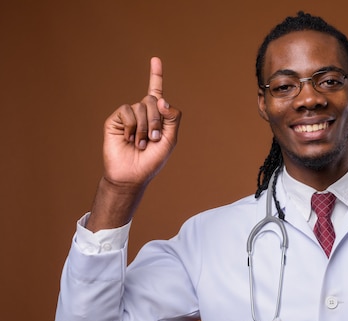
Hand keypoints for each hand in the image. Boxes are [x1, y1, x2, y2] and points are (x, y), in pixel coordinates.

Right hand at [102, 57, 181, 188]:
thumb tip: (161, 99)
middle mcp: (142, 113)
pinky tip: (129, 139)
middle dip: (157, 121)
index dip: (156, 75)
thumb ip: (172, 118)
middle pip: (153, 100)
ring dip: (145, 128)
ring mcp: (128, 116)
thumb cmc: (152, 160)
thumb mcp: (170, 140)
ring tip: (140, 143)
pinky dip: (132, 126)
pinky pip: (127, 111)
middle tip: (154, 139)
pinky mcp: (115, 120)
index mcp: (156, 116)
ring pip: (141, 106)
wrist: (132, 174)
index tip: (155, 59)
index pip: (156, 92)